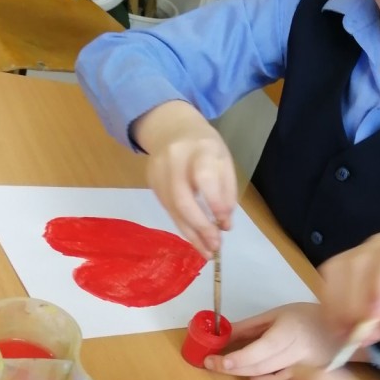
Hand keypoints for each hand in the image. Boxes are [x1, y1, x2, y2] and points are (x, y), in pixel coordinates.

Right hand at [132, 100, 236, 256]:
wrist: (170, 128)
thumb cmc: (205, 146)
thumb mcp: (223, 160)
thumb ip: (226, 191)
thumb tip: (224, 224)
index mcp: (200, 149)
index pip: (204, 178)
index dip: (215, 203)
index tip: (225, 223)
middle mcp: (175, 160)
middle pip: (183, 200)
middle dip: (200, 228)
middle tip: (215, 246)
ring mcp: (159, 173)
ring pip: (173, 210)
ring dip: (191, 235)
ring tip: (207, 251)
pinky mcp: (152, 184)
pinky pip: (168, 211)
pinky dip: (183, 227)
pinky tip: (195, 239)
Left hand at [204, 303, 341, 379]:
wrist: (345, 332)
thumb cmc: (308, 318)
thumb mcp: (278, 314)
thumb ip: (250, 327)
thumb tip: (222, 334)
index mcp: (289, 333)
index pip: (262, 350)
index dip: (238, 358)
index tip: (215, 361)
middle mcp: (298, 355)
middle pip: (259, 369)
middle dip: (231, 368)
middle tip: (211, 364)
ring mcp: (305, 374)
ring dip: (244, 376)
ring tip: (228, 367)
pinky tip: (254, 376)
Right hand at [318, 232, 379, 346]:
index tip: (378, 314)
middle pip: (359, 262)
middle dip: (357, 302)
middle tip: (363, 332)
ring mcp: (355, 252)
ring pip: (338, 272)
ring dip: (341, 307)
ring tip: (352, 332)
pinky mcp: (336, 266)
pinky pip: (326, 283)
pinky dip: (330, 308)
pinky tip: (341, 324)